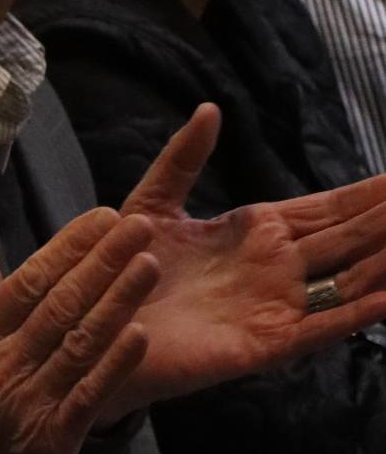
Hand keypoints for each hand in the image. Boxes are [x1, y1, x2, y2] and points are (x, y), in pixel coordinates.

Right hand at [0, 208, 157, 453]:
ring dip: (117, 301)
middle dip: (102, 261)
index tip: (103, 217)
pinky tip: (141, 333)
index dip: (67, 248)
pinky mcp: (51, 439)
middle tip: (139, 225)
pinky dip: (115, 362)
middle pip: (58, 304)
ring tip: (149, 265)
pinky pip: (88, 393)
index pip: (25, 282)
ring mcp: (26, 403)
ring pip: (78, 342)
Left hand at [107, 105, 385, 412]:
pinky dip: (354, 314)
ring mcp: (275, 306)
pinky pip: (318, 328)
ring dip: (384, 263)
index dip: (371, 193)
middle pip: (351, 238)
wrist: (97, 330)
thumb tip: (211, 108)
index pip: (331, 207)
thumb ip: (183, 158)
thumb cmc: (123, 271)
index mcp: (258, 232)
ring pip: (349, 281)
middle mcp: (277, 268)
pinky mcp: (263, 344)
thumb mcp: (153, 204)